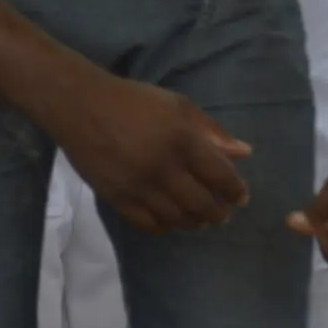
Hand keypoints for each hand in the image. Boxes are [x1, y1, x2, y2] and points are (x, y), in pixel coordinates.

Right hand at [54, 71, 252, 235]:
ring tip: (200, 218)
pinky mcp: (118, 199)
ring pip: (177, 219)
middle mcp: (163, 168)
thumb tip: (245, 153)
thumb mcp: (179, 106)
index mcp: (182, 140)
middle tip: (223, 212)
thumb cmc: (135, 101)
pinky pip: (149, 225)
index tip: (241, 197)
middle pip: (201, 205)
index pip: (220, 177)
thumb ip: (212, 131)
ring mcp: (139, 187)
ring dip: (194, 222)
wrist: (82, 107)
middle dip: (218, 213)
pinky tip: (170, 219)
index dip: (235, 191)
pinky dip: (165, 226)